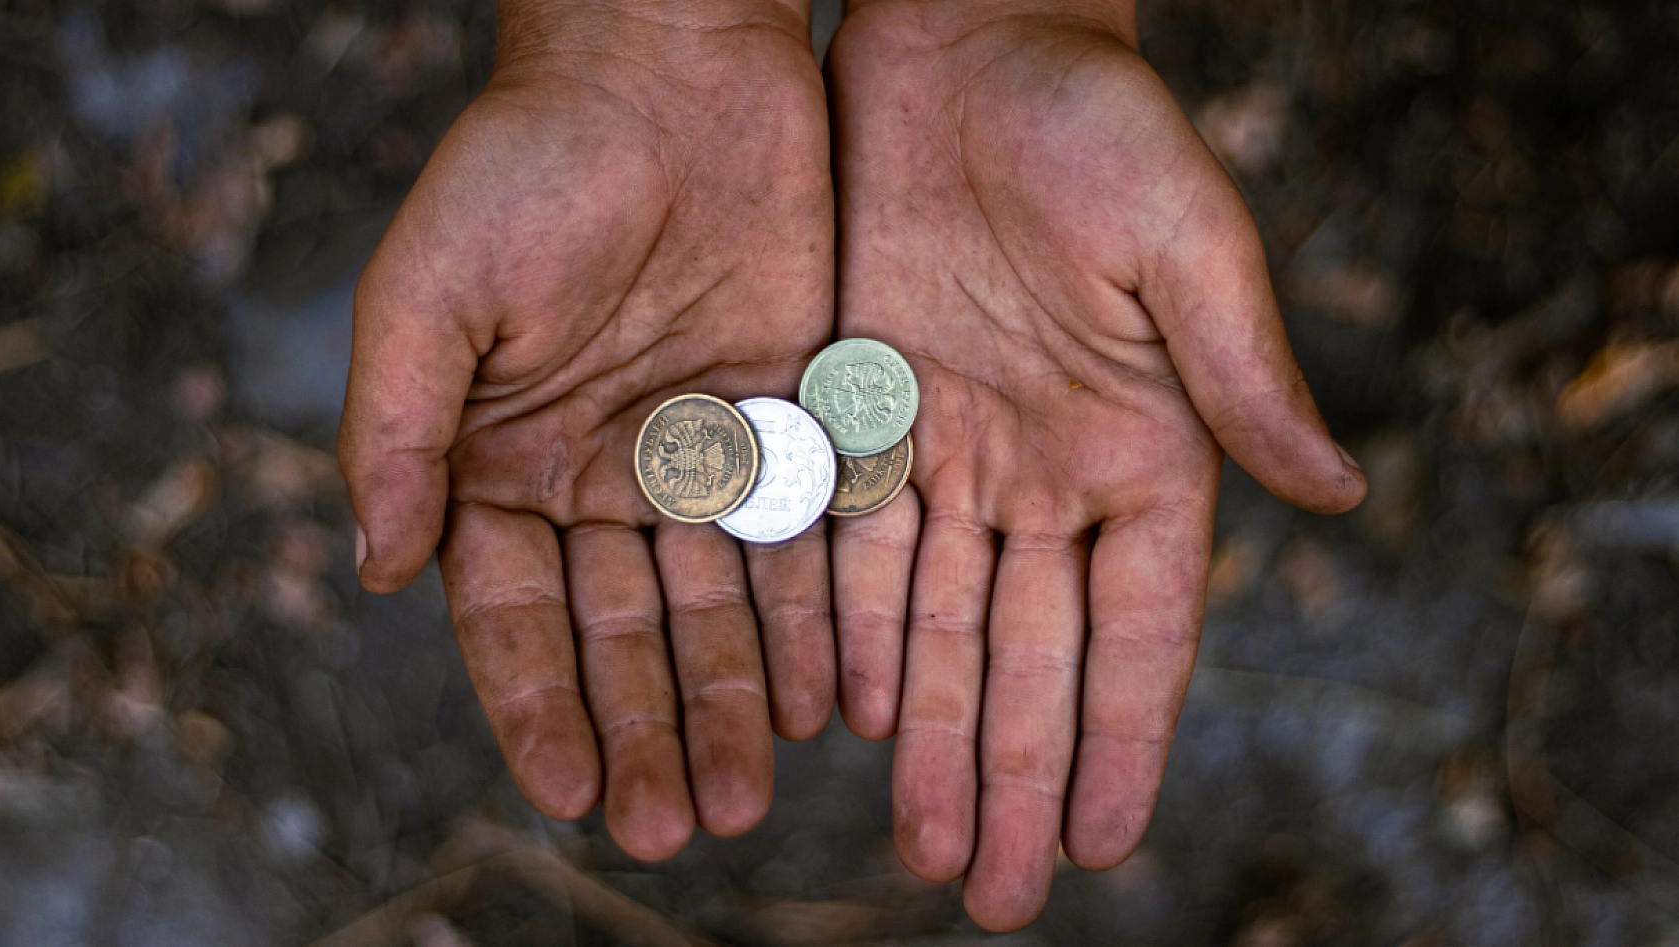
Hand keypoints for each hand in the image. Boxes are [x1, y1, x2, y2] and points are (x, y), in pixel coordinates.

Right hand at [338, 0, 834, 859]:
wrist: (670, 63)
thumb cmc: (526, 161)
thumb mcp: (432, 290)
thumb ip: (396, 431)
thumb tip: (380, 572)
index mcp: (499, 462)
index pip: (511, 618)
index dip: (537, 707)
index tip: (567, 793)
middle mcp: (599, 475)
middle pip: (622, 634)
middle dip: (645, 731)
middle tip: (672, 828)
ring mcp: (698, 451)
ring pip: (716, 605)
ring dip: (728, 702)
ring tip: (749, 795)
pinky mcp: (788, 415)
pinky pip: (798, 538)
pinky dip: (807, 617)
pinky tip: (820, 698)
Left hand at [826, 0, 1365, 927]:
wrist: (965, 40)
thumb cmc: (1098, 122)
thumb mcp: (1184, 243)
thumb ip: (1241, 377)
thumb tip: (1339, 502)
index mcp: (1144, 446)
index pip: (1137, 628)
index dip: (1121, 736)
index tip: (1105, 841)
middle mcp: (1048, 469)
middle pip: (1031, 654)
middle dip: (1014, 774)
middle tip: (995, 894)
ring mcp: (954, 447)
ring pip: (942, 625)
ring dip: (934, 737)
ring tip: (928, 846)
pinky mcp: (864, 409)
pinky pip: (860, 548)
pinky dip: (858, 634)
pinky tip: (855, 718)